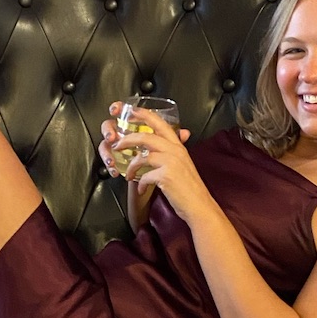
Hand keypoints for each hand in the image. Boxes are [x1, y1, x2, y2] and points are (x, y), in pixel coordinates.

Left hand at [107, 105, 210, 221]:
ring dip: (131, 166)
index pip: (161, 124)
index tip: (132, 112)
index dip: (145, 115)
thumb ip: (172, 153)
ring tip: (127, 174)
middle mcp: (175, 151)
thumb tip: (158, 150)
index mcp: (178, 146)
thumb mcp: (183, 164)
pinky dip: (141, 184)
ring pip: (143, 156)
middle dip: (127, 139)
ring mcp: (171, 162)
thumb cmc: (189, 188)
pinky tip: (142, 189)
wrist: (199, 205)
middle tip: (117, 145)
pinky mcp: (166, 176)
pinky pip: (145, 176)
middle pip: (146, 137)